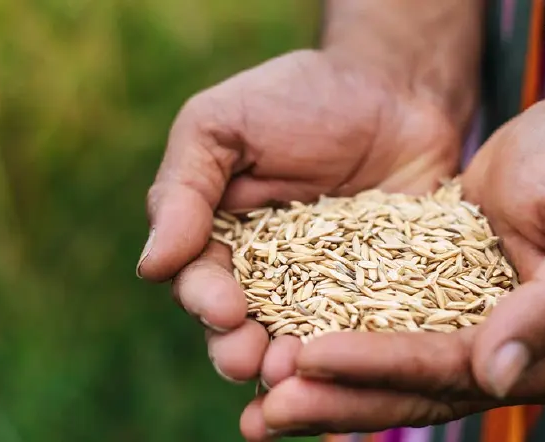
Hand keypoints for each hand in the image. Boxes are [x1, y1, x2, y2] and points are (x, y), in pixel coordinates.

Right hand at [136, 49, 463, 385]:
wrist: (393, 90)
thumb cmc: (298, 99)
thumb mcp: (222, 125)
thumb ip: (183, 189)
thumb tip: (151, 266)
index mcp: (219, 237)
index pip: (198, 281)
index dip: (205, 301)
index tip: (225, 309)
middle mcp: (266, 274)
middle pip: (240, 327)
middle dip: (238, 350)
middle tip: (250, 359)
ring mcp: (323, 289)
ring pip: (295, 341)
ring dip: (289, 364)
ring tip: (296, 371)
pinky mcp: (376, 294)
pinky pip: (360, 332)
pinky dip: (352, 353)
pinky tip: (353, 367)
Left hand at [238, 97, 544, 438]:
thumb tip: (496, 374)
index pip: (463, 371)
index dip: (385, 367)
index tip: (308, 358)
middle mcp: (522, 360)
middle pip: (423, 390)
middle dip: (342, 398)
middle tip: (265, 410)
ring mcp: (484, 338)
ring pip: (400, 374)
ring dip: (332, 388)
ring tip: (261, 401)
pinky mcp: (451, 309)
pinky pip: (392, 335)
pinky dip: (345, 348)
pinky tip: (290, 352)